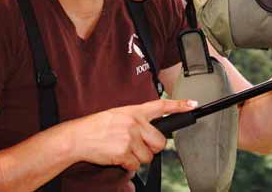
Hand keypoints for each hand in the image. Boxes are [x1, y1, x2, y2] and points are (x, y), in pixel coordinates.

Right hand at [70, 99, 196, 171]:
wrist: (78, 137)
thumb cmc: (97, 127)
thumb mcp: (118, 115)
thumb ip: (135, 121)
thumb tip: (150, 132)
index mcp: (134, 111)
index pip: (161, 106)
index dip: (179, 105)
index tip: (193, 105)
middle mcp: (135, 123)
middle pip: (160, 142)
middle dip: (152, 148)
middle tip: (139, 146)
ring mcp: (131, 138)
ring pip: (148, 156)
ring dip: (138, 158)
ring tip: (123, 150)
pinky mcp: (125, 152)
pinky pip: (135, 165)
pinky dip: (128, 165)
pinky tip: (117, 157)